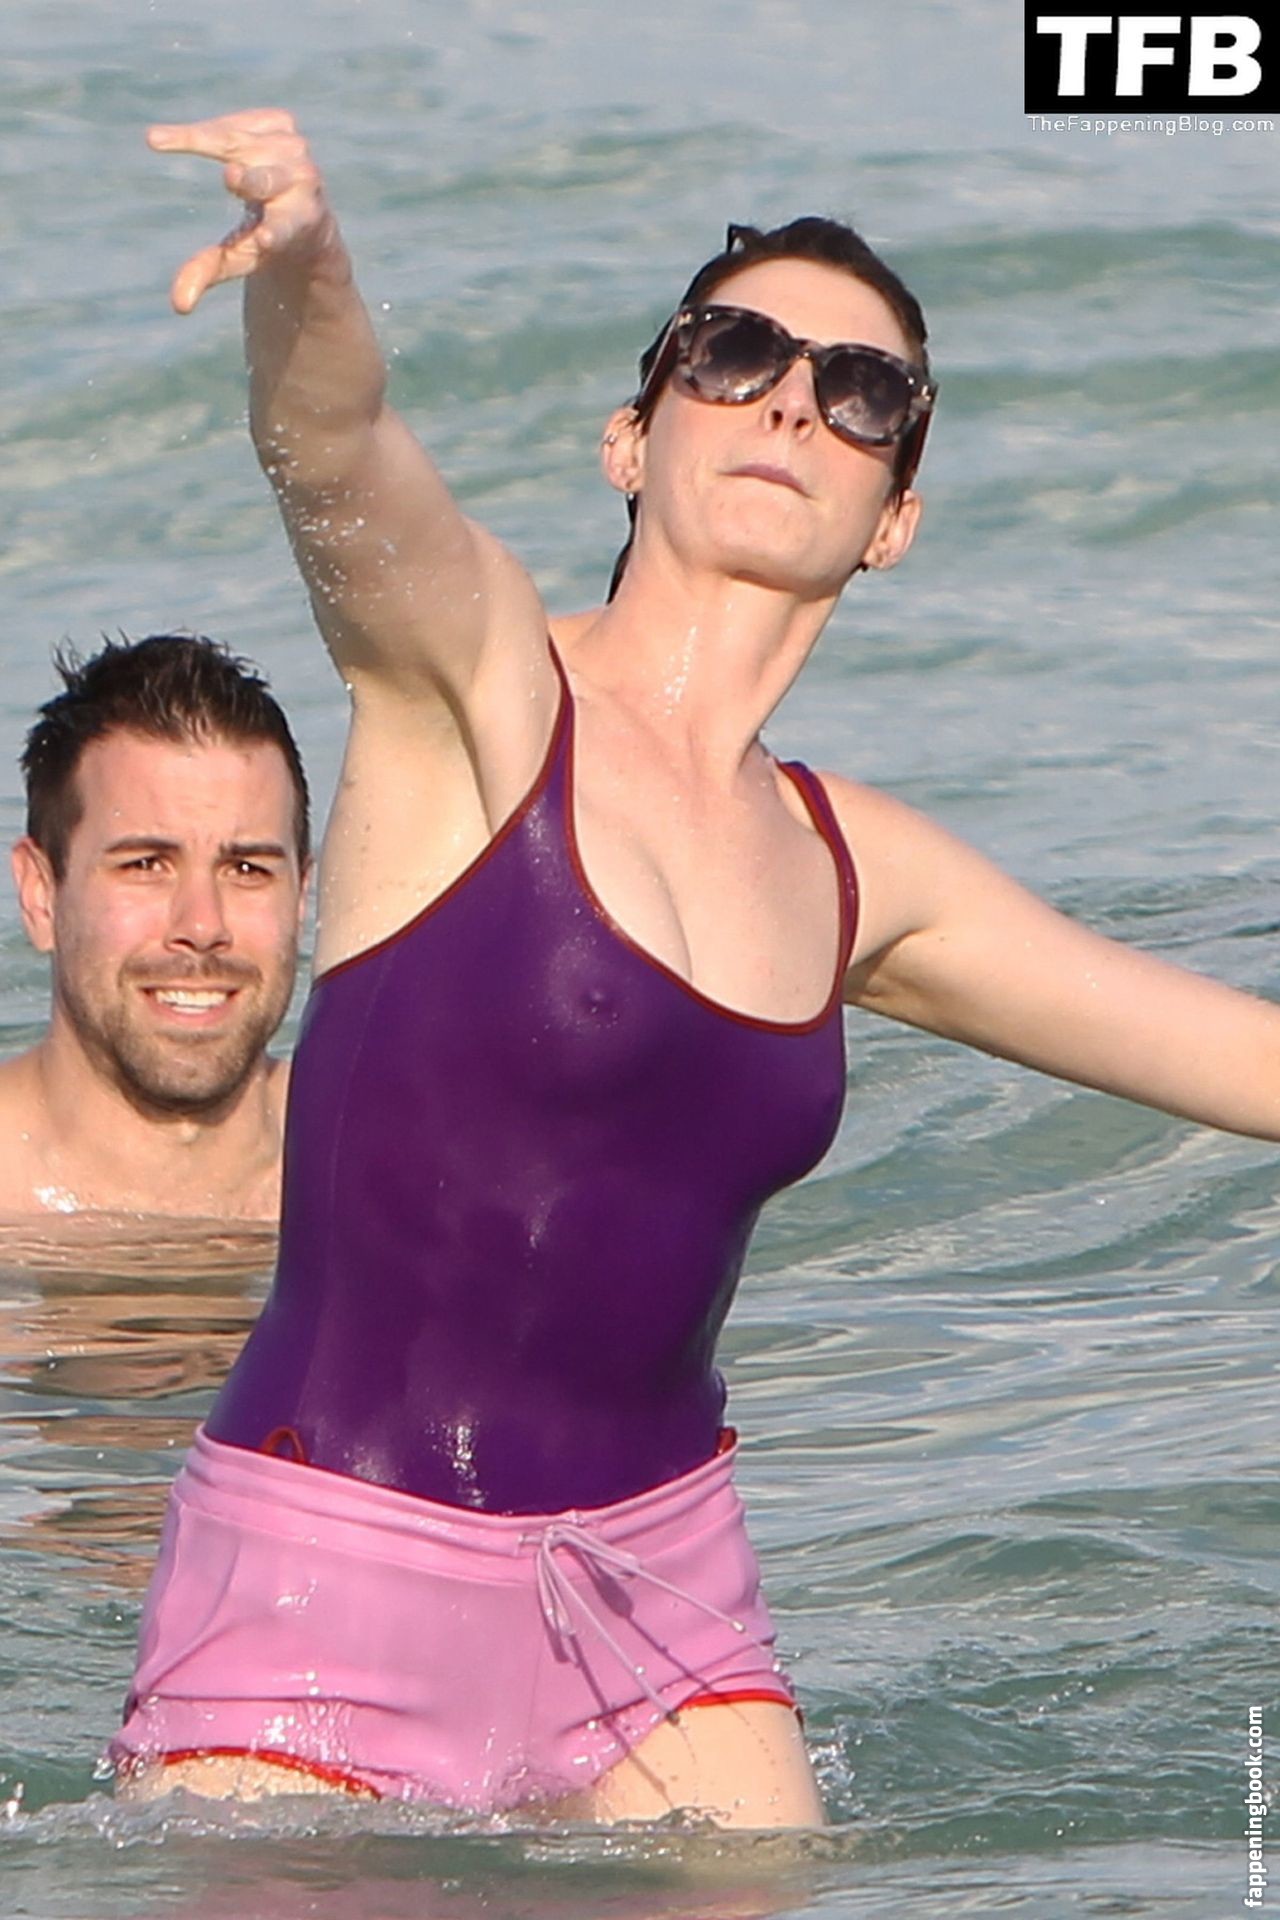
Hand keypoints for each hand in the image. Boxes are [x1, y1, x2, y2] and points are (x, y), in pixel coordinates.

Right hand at [146, 109, 335, 313]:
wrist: (299, 203)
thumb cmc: (268, 240)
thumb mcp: (239, 258)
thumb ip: (208, 274)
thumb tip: (178, 305)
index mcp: (298, 225)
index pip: (287, 229)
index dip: (277, 231)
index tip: (266, 239)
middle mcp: (304, 185)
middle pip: (268, 182)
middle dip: (252, 182)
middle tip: (232, 178)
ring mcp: (296, 150)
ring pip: (243, 143)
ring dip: (202, 140)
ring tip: (159, 139)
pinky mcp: (283, 123)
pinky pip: (240, 124)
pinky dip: (215, 129)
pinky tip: (197, 136)